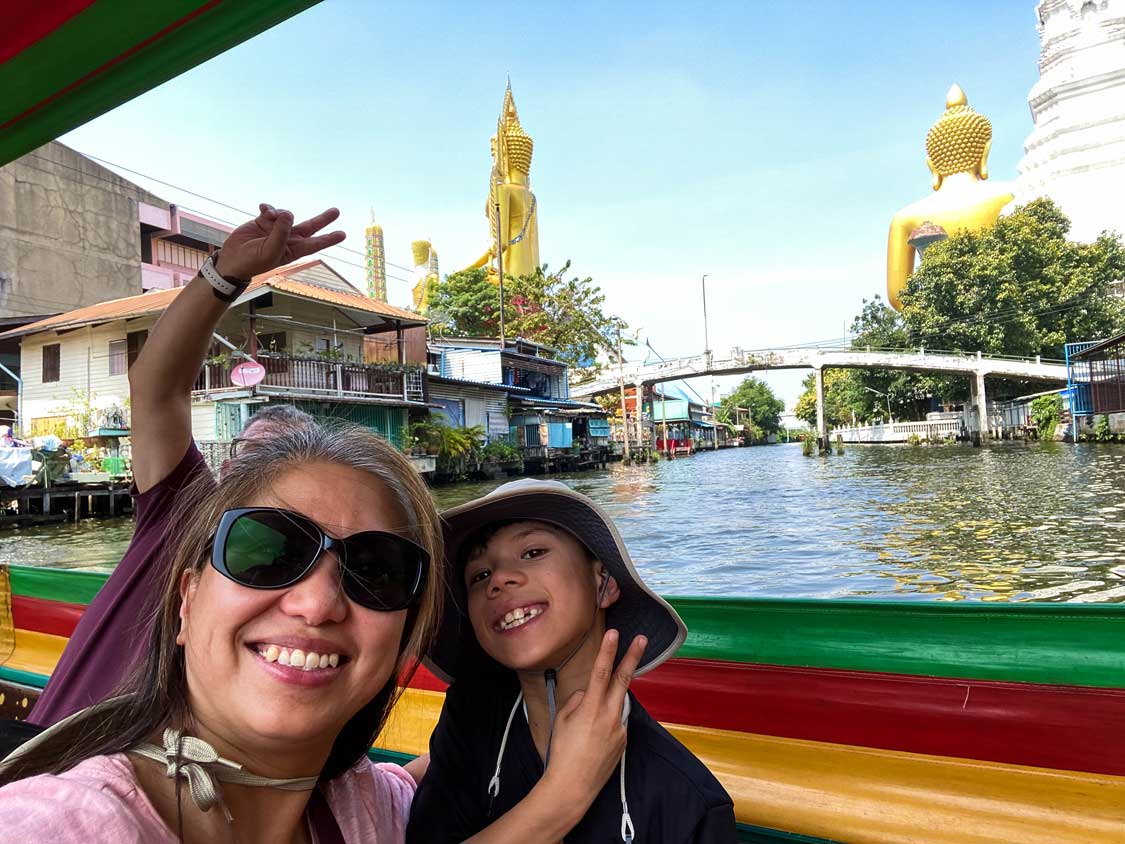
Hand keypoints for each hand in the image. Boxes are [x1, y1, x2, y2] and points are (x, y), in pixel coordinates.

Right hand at [214, 204, 345, 279]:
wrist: (233, 259)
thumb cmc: (254, 261)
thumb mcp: (271, 250)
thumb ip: (281, 232)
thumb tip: (288, 213)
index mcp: (294, 250)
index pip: (315, 243)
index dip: (329, 239)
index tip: (343, 234)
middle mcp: (288, 238)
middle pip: (310, 227)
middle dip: (323, 219)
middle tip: (336, 211)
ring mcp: (276, 229)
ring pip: (287, 215)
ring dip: (279, 213)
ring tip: (269, 217)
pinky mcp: (264, 221)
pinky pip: (271, 210)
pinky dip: (268, 207)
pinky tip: (263, 208)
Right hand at [540, 630, 646, 808]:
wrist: (572, 787)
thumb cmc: (561, 753)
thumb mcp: (562, 720)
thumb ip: (576, 700)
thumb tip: (587, 693)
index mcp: (591, 708)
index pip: (600, 672)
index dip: (607, 650)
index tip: (614, 633)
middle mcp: (609, 715)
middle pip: (623, 679)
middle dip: (632, 656)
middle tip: (642, 638)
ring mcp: (619, 729)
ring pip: (616, 703)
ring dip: (608, 702)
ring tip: (587, 728)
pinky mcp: (623, 741)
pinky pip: (615, 723)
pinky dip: (606, 724)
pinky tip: (592, 741)